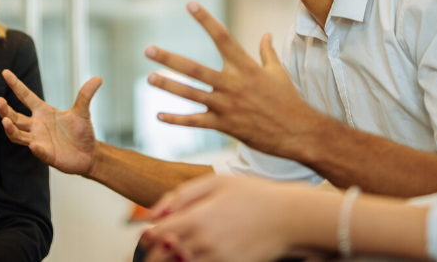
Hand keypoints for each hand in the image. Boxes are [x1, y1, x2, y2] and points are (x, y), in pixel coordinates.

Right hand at [0, 70, 102, 175]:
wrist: (89, 153)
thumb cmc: (81, 132)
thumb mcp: (82, 112)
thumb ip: (85, 95)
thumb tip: (98, 78)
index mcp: (43, 112)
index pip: (26, 96)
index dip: (16, 85)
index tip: (5, 72)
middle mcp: (36, 126)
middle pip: (15, 117)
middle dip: (5, 110)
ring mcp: (39, 140)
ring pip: (18, 135)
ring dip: (11, 128)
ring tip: (5, 121)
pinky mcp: (47, 154)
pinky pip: (37, 151)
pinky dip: (35, 148)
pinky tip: (34, 144)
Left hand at [140, 176, 308, 261]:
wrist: (290, 218)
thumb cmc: (254, 195)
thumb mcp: (216, 182)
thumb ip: (179, 196)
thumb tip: (151, 215)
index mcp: (197, 219)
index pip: (154, 236)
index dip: (146, 236)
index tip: (149, 233)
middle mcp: (204, 244)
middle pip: (161, 259)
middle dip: (153, 254)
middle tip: (158, 247)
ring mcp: (217, 260)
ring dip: (172, 261)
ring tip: (178, 250)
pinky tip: (196, 255)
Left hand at [144, 1, 319, 158]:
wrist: (298, 132)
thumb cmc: (288, 100)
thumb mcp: (279, 72)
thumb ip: (267, 53)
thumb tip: (266, 34)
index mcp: (245, 67)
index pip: (222, 37)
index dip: (205, 20)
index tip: (190, 4)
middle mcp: (232, 84)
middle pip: (195, 68)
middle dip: (170, 59)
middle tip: (148, 50)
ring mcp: (226, 106)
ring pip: (191, 94)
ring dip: (168, 86)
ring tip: (150, 78)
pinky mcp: (225, 125)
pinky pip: (195, 122)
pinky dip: (177, 120)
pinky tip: (159, 116)